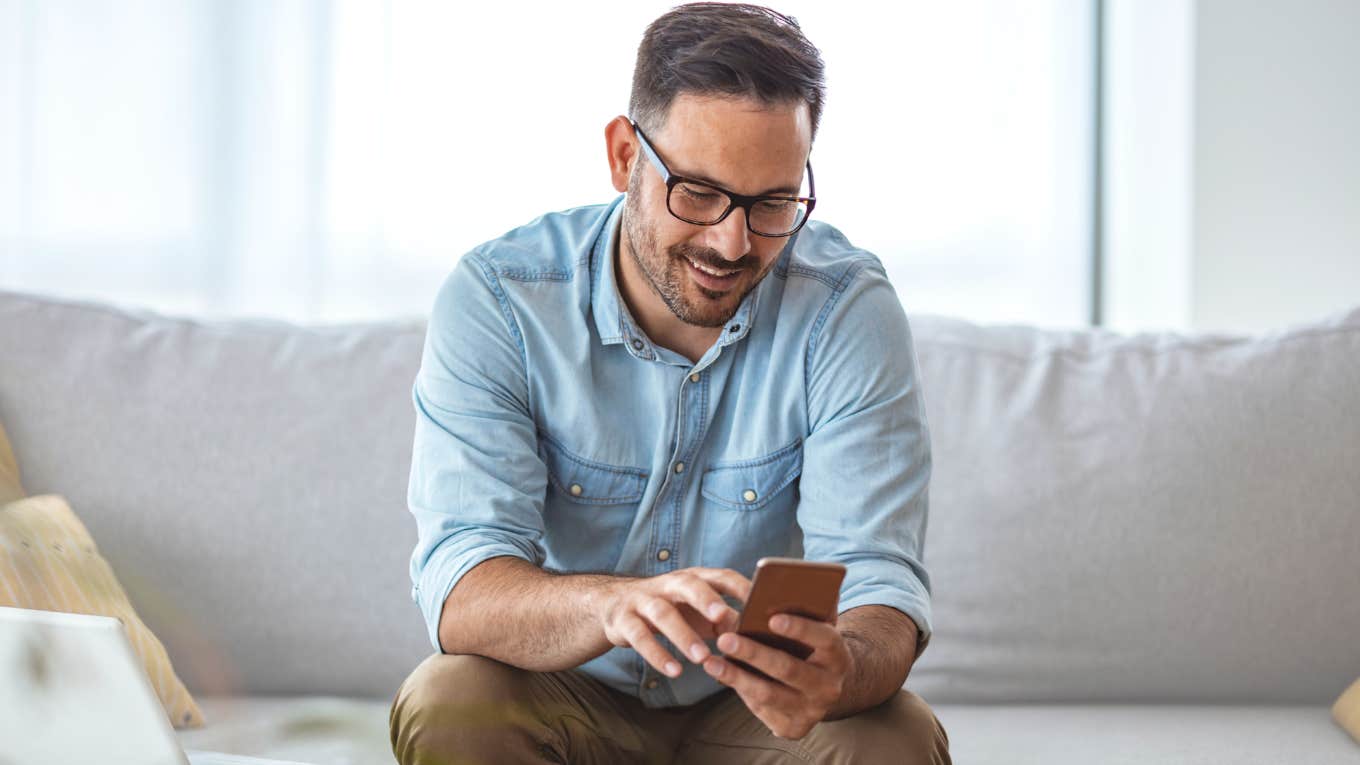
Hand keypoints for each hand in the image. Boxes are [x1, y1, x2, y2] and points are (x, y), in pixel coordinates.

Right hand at [594, 567, 751, 678]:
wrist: (614, 606)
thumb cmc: (671, 611)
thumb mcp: (697, 612)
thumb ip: (725, 620)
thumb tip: (758, 635)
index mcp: (693, 578)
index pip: (720, 576)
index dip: (740, 586)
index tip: (760, 601)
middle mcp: (669, 584)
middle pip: (688, 585)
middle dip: (706, 599)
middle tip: (723, 617)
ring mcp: (644, 600)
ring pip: (663, 613)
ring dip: (683, 635)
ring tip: (702, 657)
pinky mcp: (624, 620)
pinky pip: (639, 636)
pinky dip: (657, 654)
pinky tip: (674, 671)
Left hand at [703, 613, 852, 739]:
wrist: (824, 687)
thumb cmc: (811, 647)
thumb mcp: (815, 628)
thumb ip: (805, 610)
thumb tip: (775, 588)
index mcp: (838, 656)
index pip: (824, 640)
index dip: (800, 629)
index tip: (772, 617)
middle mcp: (829, 687)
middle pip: (789, 669)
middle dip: (754, 654)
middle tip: (725, 639)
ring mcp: (812, 711)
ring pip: (769, 694)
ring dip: (736, 677)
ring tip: (710, 662)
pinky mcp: (793, 727)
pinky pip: (762, 709)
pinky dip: (739, 691)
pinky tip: (720, 676)